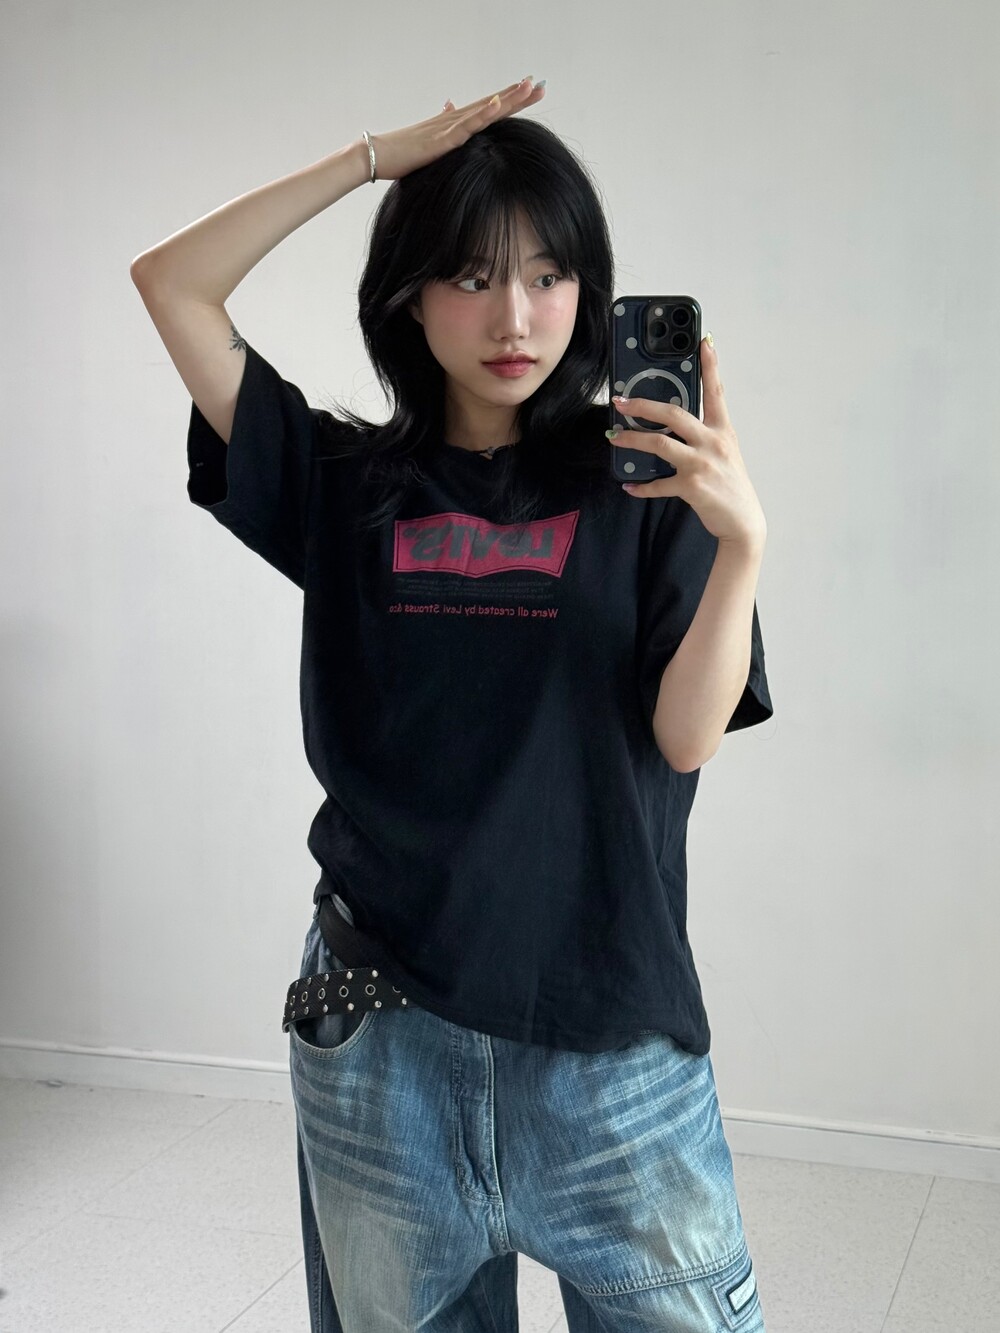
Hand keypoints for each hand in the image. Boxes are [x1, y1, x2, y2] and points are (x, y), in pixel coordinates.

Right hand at [365, 77, 544, 181]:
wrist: (376, 155)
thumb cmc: (400, 152)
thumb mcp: (427, 142)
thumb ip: (442, 126)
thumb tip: (450, 106)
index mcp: (453, 123)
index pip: (487, 108)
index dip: (509, 98)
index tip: (529, 89)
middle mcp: (453, 120)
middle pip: (491, 104)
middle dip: (516, 95)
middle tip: (540, 84)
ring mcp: (447, 129)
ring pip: (483, 110)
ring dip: (506, 98)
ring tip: (528, 87)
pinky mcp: (440, 141)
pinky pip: (465, 127)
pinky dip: (482, 115)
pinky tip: (497, 105)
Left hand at [608, 337, 766, 550]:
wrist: (743, 522)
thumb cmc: (730, 485)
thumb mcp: (724, 452)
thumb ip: (705, 434)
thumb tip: (674, 423)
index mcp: (723, 430)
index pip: (716, 391)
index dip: (711, 365)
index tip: (704, 341)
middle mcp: (713, 442)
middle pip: (673, 413)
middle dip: (643, 405)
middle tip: (621, 402)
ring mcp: (701, 463)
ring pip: (659, 444)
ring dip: (631, 440)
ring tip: (614, 438)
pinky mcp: (691, 486)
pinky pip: (658, 483)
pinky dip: (641, 486)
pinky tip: (629, 485)